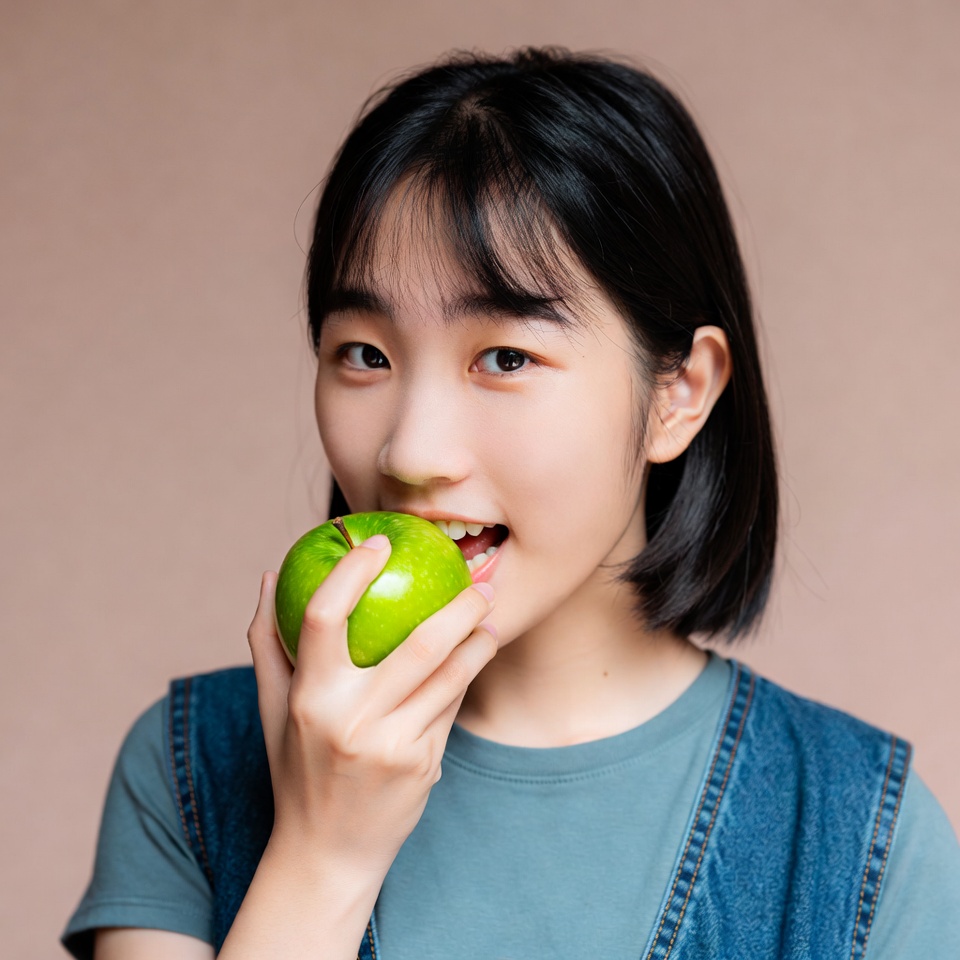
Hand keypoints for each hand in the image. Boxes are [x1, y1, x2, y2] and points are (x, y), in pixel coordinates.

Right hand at [247, 534, 497, 884]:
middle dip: (458, 604)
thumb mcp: (272, 708)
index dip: (350, 570)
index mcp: (309, 698)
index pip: (324, 616)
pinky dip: (468, 671)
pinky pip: (451, 705)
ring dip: (478, 635)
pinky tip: (480, 649)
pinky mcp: (422, 764)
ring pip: (449, 674)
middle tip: (478, 576)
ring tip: (489, 608)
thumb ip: (268, 641)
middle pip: (418, 643)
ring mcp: (392, 745)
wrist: (326, 853)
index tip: (377, 542)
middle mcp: (350, 721)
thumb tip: (268, 573)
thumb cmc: (296, 767)